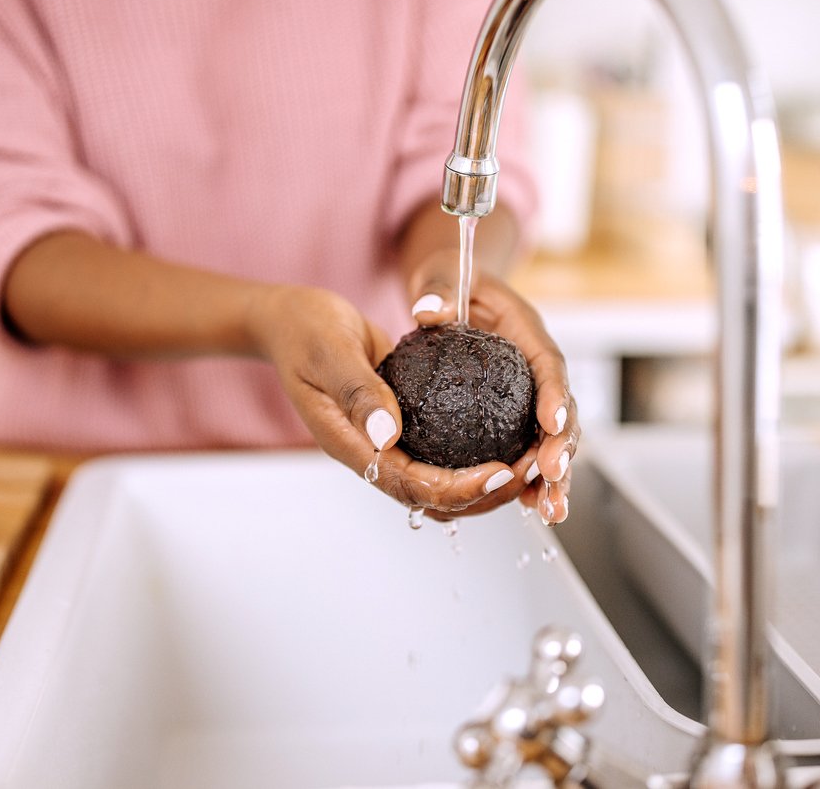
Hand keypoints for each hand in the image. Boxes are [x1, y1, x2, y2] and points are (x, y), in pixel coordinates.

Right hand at [248, 284, 536, 513]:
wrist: (291, 321)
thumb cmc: (304, 331)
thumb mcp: (329, 352)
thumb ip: (358, 391)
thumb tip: (388, 434)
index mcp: (351, 445)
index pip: (410, 486)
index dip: (457, 489)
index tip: (499, 474)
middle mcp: (371, 452)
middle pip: (432, 498)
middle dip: (482, 495)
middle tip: (527, 472)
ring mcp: (385, 443)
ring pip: (438, 484)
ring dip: (482, 484)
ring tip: (525, 463)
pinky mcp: (399, 426)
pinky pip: (438, 456)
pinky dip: (471, 458)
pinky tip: (504, 441)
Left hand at [407, 248, 578, 525]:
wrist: (452, 288)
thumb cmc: (449, 279)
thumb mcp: (443, 273)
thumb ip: (440, 287)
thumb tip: (428, 312)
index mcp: (526, 332)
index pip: (548, 364)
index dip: (554, 394)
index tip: (552, 422)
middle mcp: (534, 367)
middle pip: (560, 411)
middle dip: (560, 448)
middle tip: (551, 479)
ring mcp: (527, 394)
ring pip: (550, 439)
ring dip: (553, 477)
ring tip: (549, 511)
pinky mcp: (512, 413)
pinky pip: (527, 449)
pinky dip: (530, 479)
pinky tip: (527, 509)